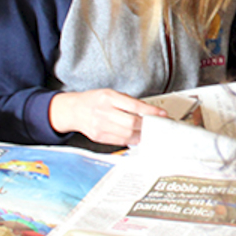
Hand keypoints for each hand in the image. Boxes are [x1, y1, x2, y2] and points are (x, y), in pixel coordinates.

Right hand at [48, 89, 168, 145]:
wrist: (73, 110)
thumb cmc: (94, 100)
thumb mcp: (111, 93)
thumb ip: (128, 101)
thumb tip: (148, 111)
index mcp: (108, 97)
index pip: (134, 106)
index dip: (151, 111)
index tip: (162, 114)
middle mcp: (104, 112)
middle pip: (131, 123)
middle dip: (148, 125)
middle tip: (157, 125)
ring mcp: (100, 126)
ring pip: (127, 135)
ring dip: (142, 134)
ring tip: (149, 131)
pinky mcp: (99, 137)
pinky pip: (120, 141)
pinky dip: (132, 140)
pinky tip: (137, 136)